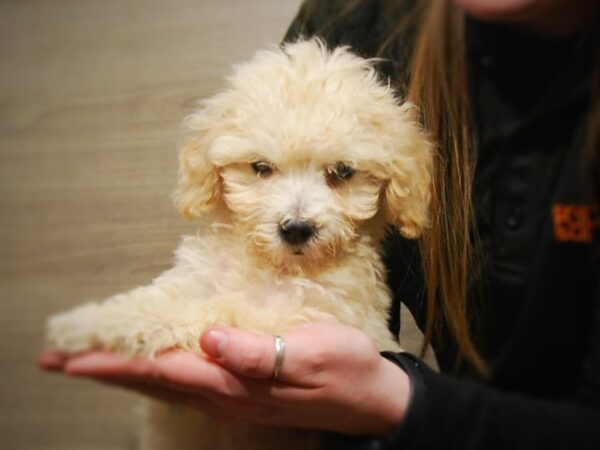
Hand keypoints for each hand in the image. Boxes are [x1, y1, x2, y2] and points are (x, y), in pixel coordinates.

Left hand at [38, 322, 409, 435]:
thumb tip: (209, 339)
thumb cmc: (345, 368)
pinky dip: (155, 376)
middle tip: (60, 363)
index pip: (166, 369)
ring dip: (123, 375)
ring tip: (89, 366)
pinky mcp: (243, 393)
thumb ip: (259, 352)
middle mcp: (228, 395)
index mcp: (239, 382)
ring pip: (165, 387)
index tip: (76, 358)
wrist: (370, 397)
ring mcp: (234, 398)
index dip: (119, 363)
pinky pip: (184, 386)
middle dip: (104, 372)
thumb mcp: (313, 353)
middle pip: (154, 382)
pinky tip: (148, 372)